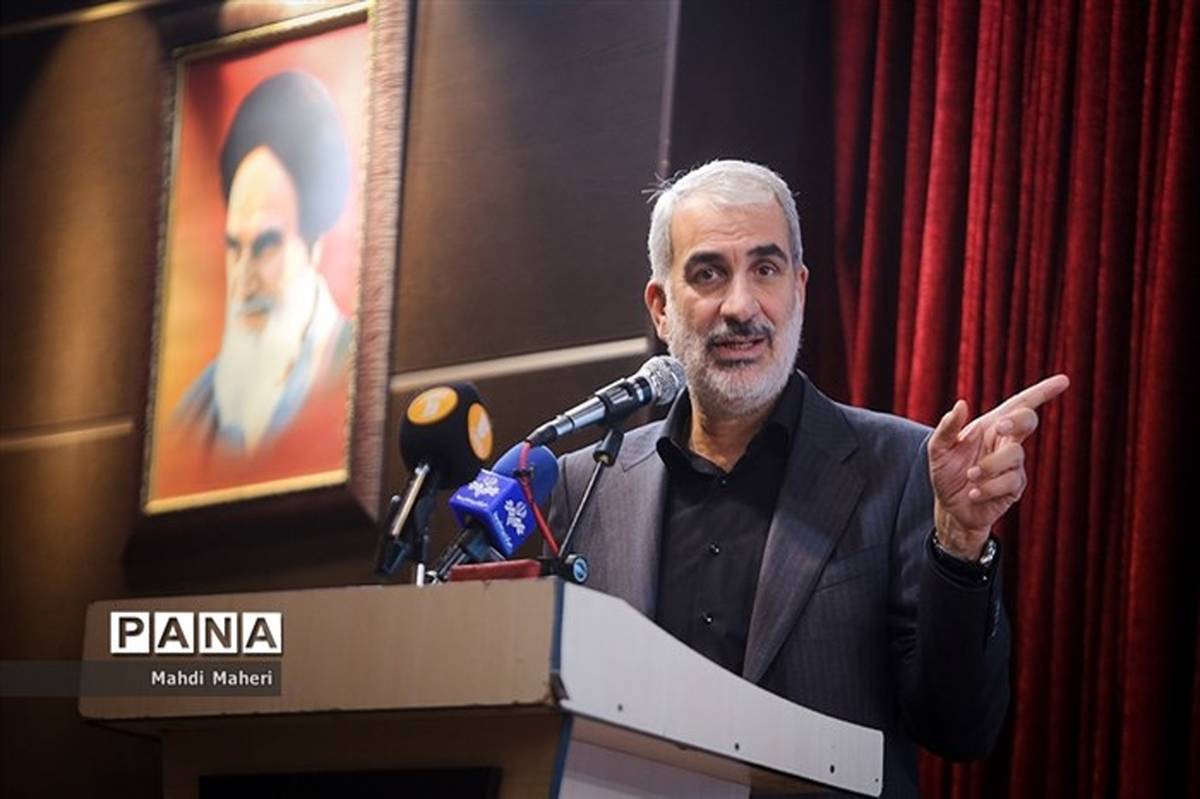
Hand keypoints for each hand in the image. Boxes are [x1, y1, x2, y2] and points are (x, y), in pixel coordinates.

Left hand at [928, 374, 1069, 559]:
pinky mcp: (1015, 487)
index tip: (1064, 380)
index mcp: (991, 427)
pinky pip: (1009, 482)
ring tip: (970, 476)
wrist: (950, 507)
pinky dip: (988, 487)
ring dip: (989, 465)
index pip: (1020, 405)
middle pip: (1027, 421)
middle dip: (1017, 421)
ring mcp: (1013, 465)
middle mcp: (1006, 442)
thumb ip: (947, 428)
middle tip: (1000, 427)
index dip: (1042, 392)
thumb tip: (961, 404)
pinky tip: (974, 493)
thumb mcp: (938, 449)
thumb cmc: (946, 473)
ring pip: (1015, 454)